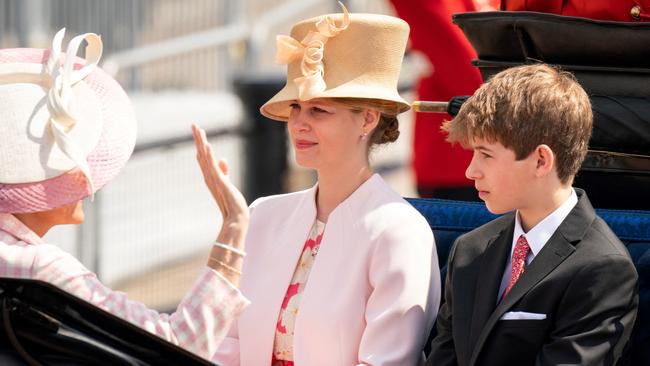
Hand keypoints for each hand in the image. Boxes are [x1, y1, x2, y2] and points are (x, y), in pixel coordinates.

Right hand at [191, 123, 248, 246]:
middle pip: (201, 154)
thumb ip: (224, 171)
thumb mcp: (227, 183)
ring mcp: (213, 180)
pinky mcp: (220, 183)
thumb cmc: (232, 202)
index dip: (200, 143)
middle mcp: (209, 177)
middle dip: (198, 139)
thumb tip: (222, 159)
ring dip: (202, 143)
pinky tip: (208, 145)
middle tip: (193, 124)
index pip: (203, 157)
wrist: (235, 218)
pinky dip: (209, 156)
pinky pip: (213, 167)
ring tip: (199, 129)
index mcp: (210, 176)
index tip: (198, 130)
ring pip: (205, 158)